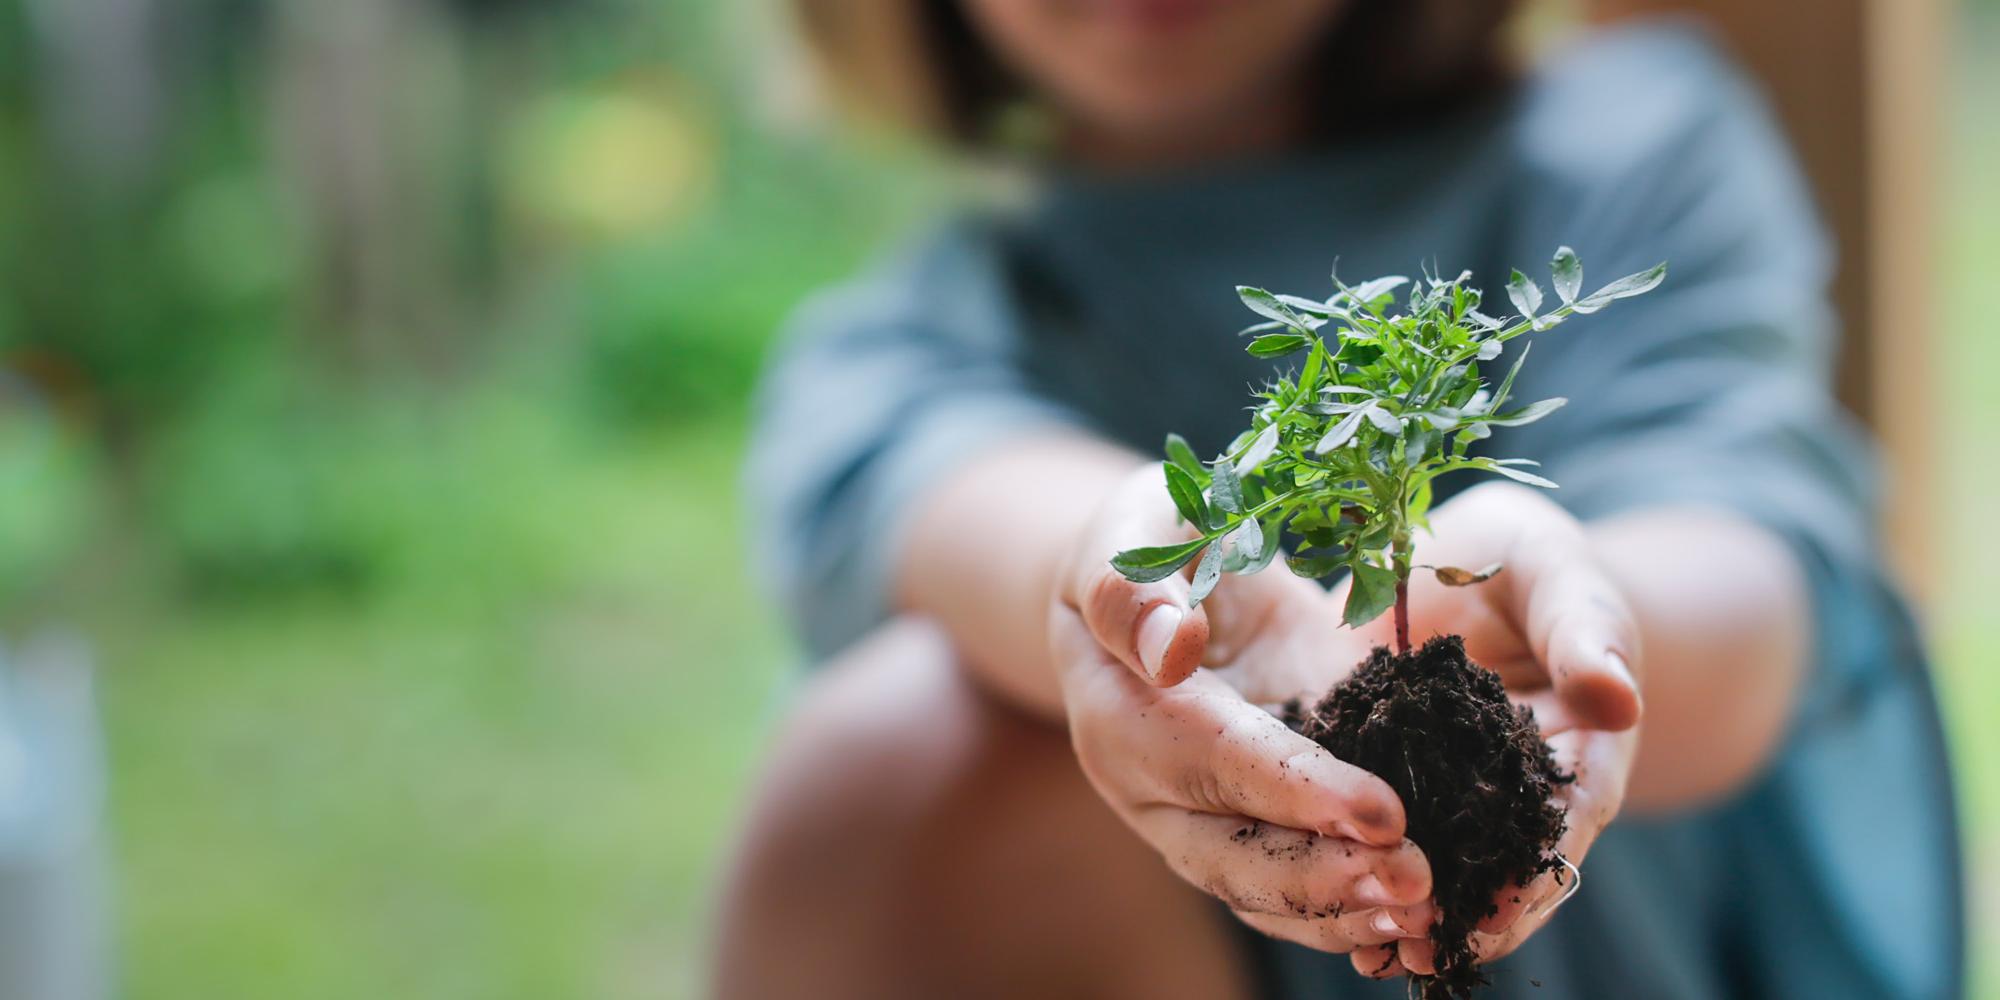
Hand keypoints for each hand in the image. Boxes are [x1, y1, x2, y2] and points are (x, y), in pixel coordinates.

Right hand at [1051, 463, 1434, 953]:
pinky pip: (1301, 882)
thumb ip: (1131, 586)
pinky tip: (1423, 912)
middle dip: (1326, 878)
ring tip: (1429, 910)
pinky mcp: (1263, 819)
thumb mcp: (1130, 530)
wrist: (1158, 579)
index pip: (1210, 761)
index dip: (1293, 790)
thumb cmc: (1145, 537)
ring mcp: (1208, 816)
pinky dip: (1356, 905)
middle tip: (1419, 882)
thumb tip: (1170, 645)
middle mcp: (1156, 788)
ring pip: (1266, 892)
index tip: (1380, 811)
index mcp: (1118, 714)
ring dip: (1347, 908)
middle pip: (1231, 858)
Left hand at [1338, 482, 1642, 977]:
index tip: (1496, 915)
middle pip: (1498, 869)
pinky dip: (1349, 867)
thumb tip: (1620, 696)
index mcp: (1575, 753)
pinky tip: (1313, 899)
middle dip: (1461, 918)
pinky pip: (1367, 830)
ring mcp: (1443, 793)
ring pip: (1431, 864)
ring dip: (1401, 910)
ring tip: (1365, 950)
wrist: (1458, 561)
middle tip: (1415, 953)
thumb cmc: (1528, 562)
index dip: (1533, 877)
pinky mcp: (1378, 777)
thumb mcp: (1558, 576)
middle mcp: (1509, 792)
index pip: (1563, 827)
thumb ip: (1587, 631)